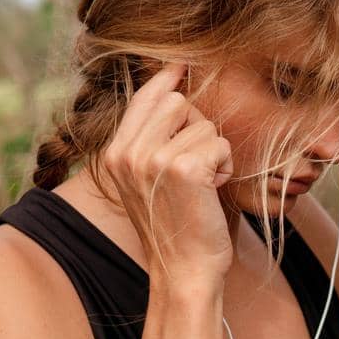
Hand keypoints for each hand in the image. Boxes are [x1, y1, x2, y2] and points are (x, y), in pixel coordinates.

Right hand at [99, 60, 236, 292]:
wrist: (183, 272)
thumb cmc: (175, 229)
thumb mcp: (147, 182)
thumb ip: (150, 141)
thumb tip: (172, 89)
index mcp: (114, 153)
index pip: (143, 97)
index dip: (167, 80)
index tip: (182, 65)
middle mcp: (127, 152)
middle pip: (176, 102)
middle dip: (198, 128)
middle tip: (197, 165)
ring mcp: (152, 159)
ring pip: (202, 123)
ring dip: (213, 152)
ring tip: (202, 184)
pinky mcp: (182, 168)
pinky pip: (218, 144)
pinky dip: (224, 166)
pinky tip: (211, 191)